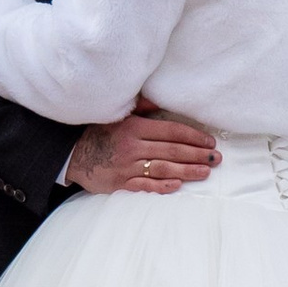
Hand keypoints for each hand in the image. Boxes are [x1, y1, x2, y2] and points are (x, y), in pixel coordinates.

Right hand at [68, 104, 219, 192]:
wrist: (72, 153)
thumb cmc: (99, 132)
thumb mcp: (119, 115)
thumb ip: (141, 108)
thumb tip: (161, 101)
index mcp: (135, 127)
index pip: (171, 131)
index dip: (193, 136)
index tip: (209, 142)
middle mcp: (133, 147)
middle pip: (172, 151)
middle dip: (197, 154)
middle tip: (215, 158)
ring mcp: (127, 167)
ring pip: (163, 169)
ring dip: (187, 170)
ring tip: (205, 172)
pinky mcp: (120, 183)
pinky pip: (145, 186)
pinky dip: (162, 186)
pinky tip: (178, 185)